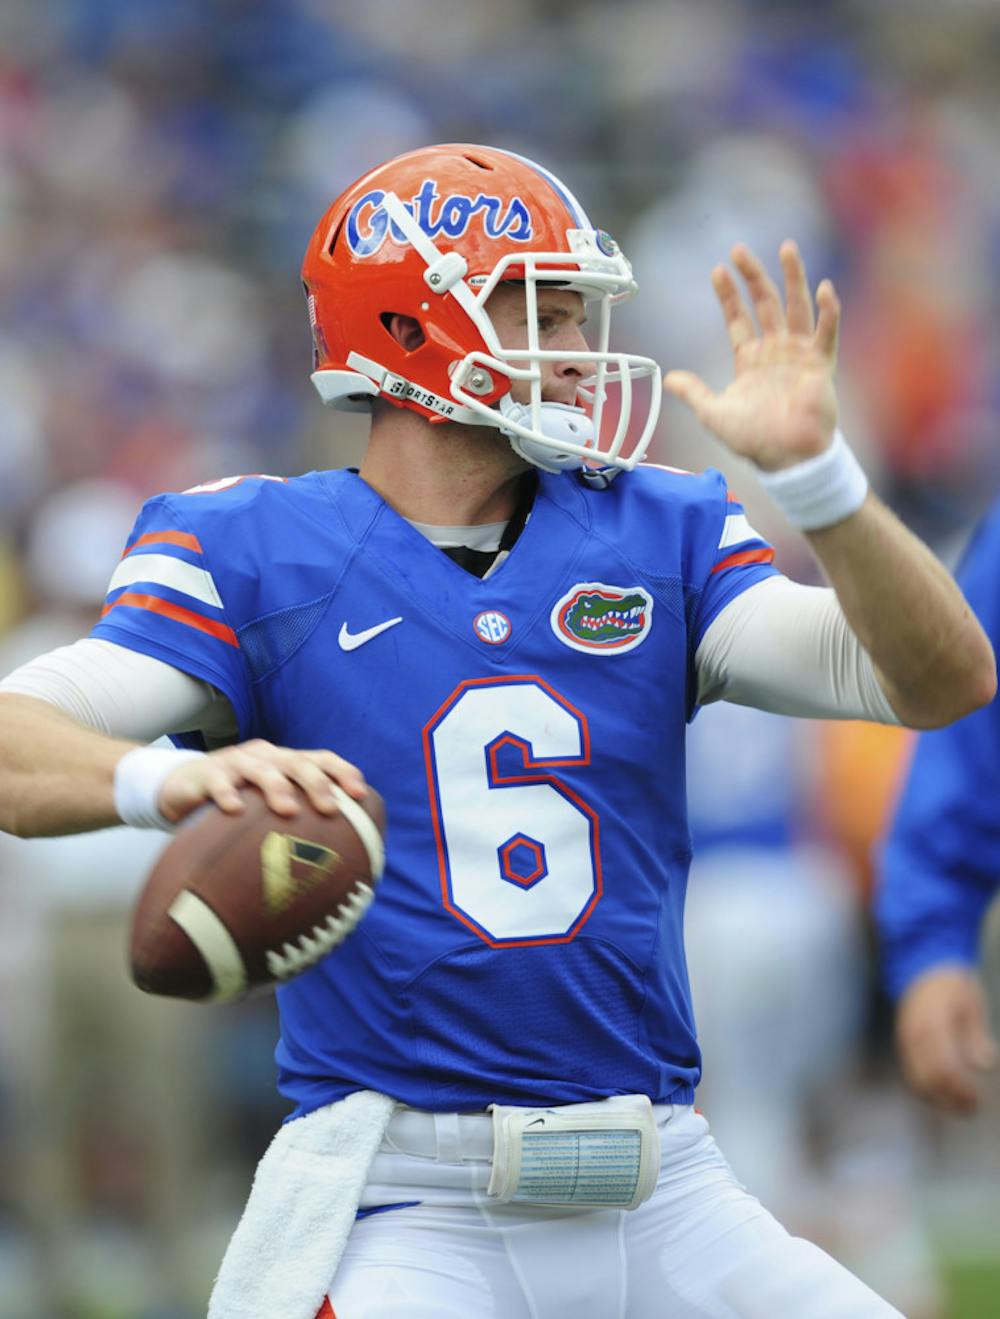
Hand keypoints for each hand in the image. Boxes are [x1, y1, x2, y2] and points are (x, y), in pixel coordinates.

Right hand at [158, 739, 366, 824]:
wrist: (182, 787)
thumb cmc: (237, 801)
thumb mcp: (267, 806)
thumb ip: (295, 822)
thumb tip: (334, 861)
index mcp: (285, 763)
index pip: (321, 760)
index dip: (343, 773)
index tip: (360, 794)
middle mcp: (265, 757)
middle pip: (297, 763)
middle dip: (316, 784)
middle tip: (330, 809)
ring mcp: (235, 763)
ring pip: (261, 769)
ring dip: (277, 787)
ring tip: (289, 810)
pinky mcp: (206, 774)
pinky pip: (218, 781)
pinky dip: (226, 794)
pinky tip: (234, 810)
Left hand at [664, 241, 839, 470]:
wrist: (785, 458)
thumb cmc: (752, 440)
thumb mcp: (714, 414)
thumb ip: (694, 393)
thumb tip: (668, 378)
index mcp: (750, 360)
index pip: (738, 319)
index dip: (728, 296)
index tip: (717, 271)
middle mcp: (775, 352)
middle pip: (765, 304)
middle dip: (753, 277)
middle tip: (740, 249)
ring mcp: (799, 355)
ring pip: (797, 308)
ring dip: (793, 278)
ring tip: (786, 249)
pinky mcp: (821, 365)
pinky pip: (827, 332)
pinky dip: (829, 311)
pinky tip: (825, 288)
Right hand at [896, 966, 997, 1114]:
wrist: (922, 967)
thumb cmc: (952, 986)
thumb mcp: (971, 1005)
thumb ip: (975, 1035)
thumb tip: (984, 1065)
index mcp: (932, 1025)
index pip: (943, 1067)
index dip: (960, 1088)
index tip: (976, 1100)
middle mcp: (914, 1035)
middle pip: (927, 1078)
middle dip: (949, 1098)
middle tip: (971, 1109)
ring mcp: (905, 1040)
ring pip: (915, 1079)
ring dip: (936, 1098)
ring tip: (959, 1107)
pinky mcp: (903, 1044)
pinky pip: (910, 1072)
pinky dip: (925, 1088)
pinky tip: (943, 1094)